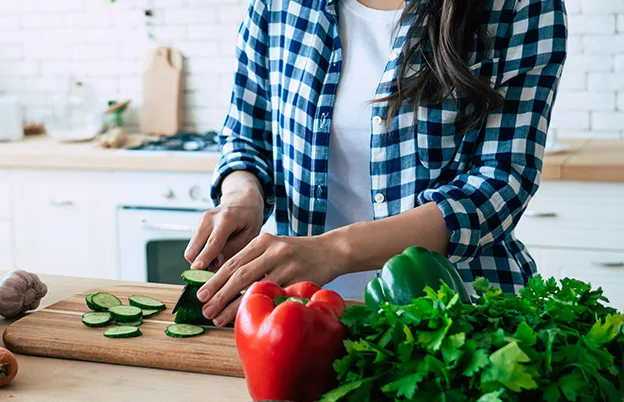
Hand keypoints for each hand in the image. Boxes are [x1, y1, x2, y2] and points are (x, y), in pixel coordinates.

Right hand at [184, 176, 264, 271]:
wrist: (241, 199)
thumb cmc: (249, 217)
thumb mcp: (251, 234)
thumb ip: (234, 249)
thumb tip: (216, 264)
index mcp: (227, 219)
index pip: (213, 242)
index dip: (204, 258)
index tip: (197, 270)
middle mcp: (210, 218)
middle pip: (194, 248)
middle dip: (199, 264)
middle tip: (213, 273)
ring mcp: (201, 220)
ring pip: (191, 248)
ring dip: (200, 259)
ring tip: (218, 262)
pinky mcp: (198, 225)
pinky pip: (195, 245)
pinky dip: (201, 253)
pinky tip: (215, 252)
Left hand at [196, 233, 346, 326]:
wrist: (331, 251)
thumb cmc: (298, 253)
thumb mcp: (274, 246)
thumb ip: (253, 259)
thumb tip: (224, 283)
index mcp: (263, 240)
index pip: (233, 262)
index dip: (215, 280)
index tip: (201, 294)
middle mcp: (274, 250)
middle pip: (240, 274)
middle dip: (219, 294)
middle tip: (205, 309)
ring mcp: (287, 264)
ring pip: (254, 287)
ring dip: (234, 305)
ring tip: (218, 318)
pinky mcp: (300, 279)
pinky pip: (274, 295)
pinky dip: (259, 306)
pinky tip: (249, 315)